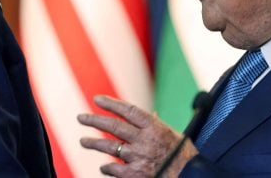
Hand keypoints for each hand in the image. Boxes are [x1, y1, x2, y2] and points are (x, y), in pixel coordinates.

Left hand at [77, 95, 197, 176]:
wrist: (190, 176)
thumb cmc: (183, 155)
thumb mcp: (172, 134)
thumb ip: (156, 125)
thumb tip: (150, 114)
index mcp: (153, 127)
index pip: (127, 110)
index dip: (111, 104)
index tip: (97, 99)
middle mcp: (143, 140)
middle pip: (113, 126)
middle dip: (94, 120)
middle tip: (81, 117)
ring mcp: (138, 158)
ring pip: (109, 147)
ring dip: (94, 143)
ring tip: (84, 141)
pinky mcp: (135, 175)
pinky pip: (114, 169)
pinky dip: (107, 167)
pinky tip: (104, 166)